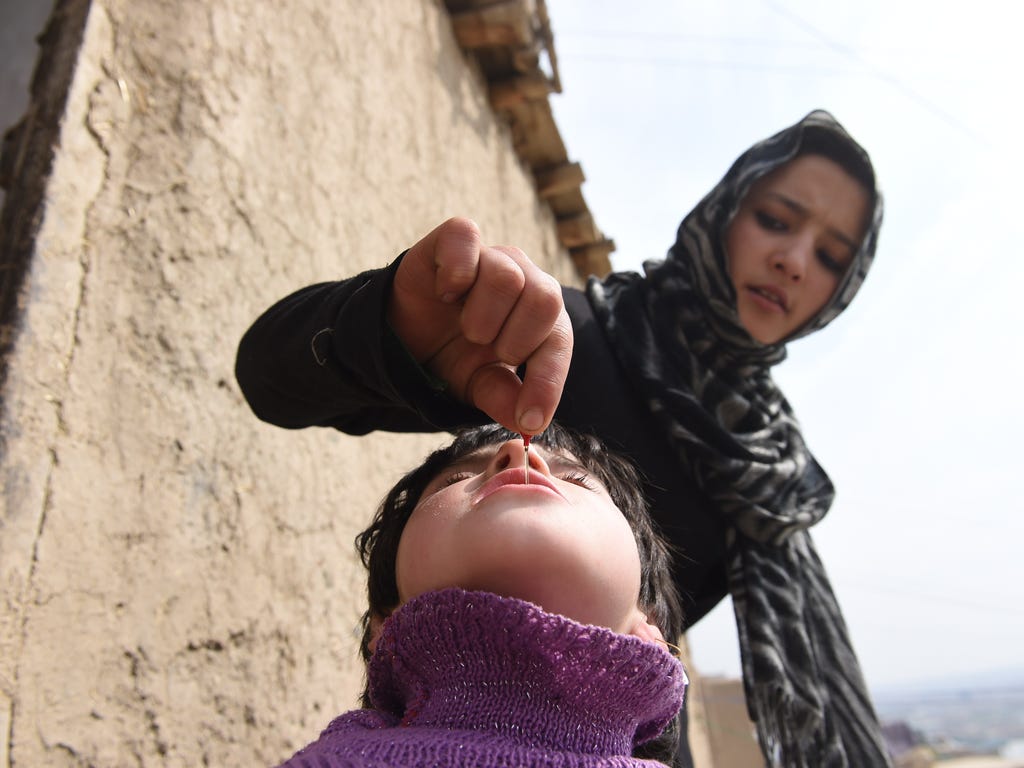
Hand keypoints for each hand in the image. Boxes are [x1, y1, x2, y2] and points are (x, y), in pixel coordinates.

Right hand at [388, 217, 571, 435]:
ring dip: (480, 315)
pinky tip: (445, 294)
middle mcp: (524, 278)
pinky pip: (466, 236)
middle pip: (545, 298)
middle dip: (514, 339)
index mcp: (542, 318)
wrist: (403, 336)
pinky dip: (456, 271)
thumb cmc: (453, 356)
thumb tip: (529, 424)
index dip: (547, 382)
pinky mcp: (454, 239)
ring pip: (506, 275)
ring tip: (465, 326)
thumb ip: (505, 400)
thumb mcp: (479, 386)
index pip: (559, 341)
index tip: (530, 419)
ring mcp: (491, 256)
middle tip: (486, 349)